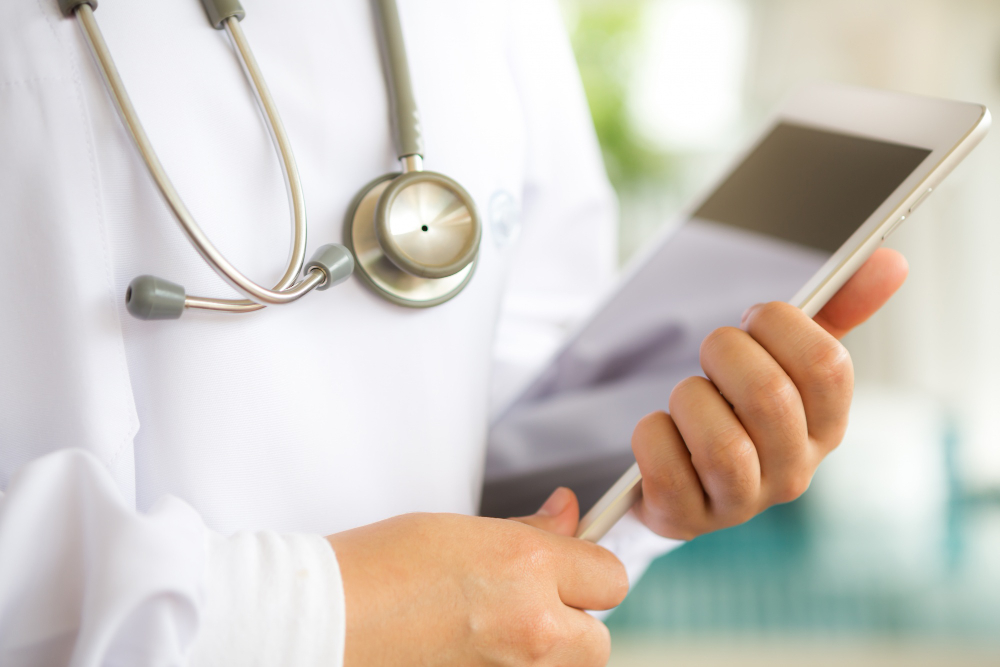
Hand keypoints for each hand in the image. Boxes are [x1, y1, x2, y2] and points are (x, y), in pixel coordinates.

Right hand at [328, 487, 626, 665]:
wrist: (323, 621)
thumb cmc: (377, 568)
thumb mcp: (463, 530)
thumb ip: (529, 532)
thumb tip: (570, 516)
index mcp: (525, 566)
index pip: (610, 575)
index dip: (588, 570)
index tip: (570, 568)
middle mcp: (531, 625)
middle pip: (600, 639)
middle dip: (574, 622)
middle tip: (531, 606)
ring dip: (548, 652)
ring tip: (495, 631)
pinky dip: (511, 666)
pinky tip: (474, 650)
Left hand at [632, 248, 908, 539]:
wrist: (679, 477)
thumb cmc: (738, 408)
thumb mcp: (785, 361)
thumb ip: (835, 312)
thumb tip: (889, 259)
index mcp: (825, 427)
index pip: (828, 367)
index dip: (782, 326)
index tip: (755, 318)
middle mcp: (793, 471)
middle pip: (770, 398)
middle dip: (726, 354)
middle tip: (712, 352)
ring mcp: (741, 503)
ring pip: (722, 443)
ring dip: (690, 399)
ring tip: (687, 398)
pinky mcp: (687, 518)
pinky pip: (666, 468)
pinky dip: (653, 435)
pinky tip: (660, 430)